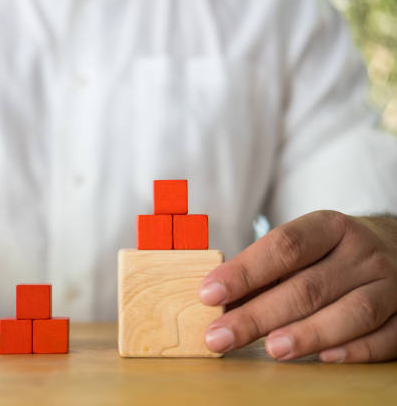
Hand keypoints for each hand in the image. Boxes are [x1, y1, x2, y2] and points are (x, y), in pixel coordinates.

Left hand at [199, 210, 396, 362]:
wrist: (395, 246)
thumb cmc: (330, 252)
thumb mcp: (301, 248)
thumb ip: (264, 272)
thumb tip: (217, 303)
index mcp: (329, 227)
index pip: (283, 247)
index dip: (244, 272)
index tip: (209, 294)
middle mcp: (362, 254)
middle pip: (307, 286)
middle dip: (258, 314)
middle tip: (220, 336)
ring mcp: (389, 285)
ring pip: (351, 312)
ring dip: (308, 333)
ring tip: (271, 350)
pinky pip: (385, 337)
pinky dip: (355, 350)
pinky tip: (323, 359)